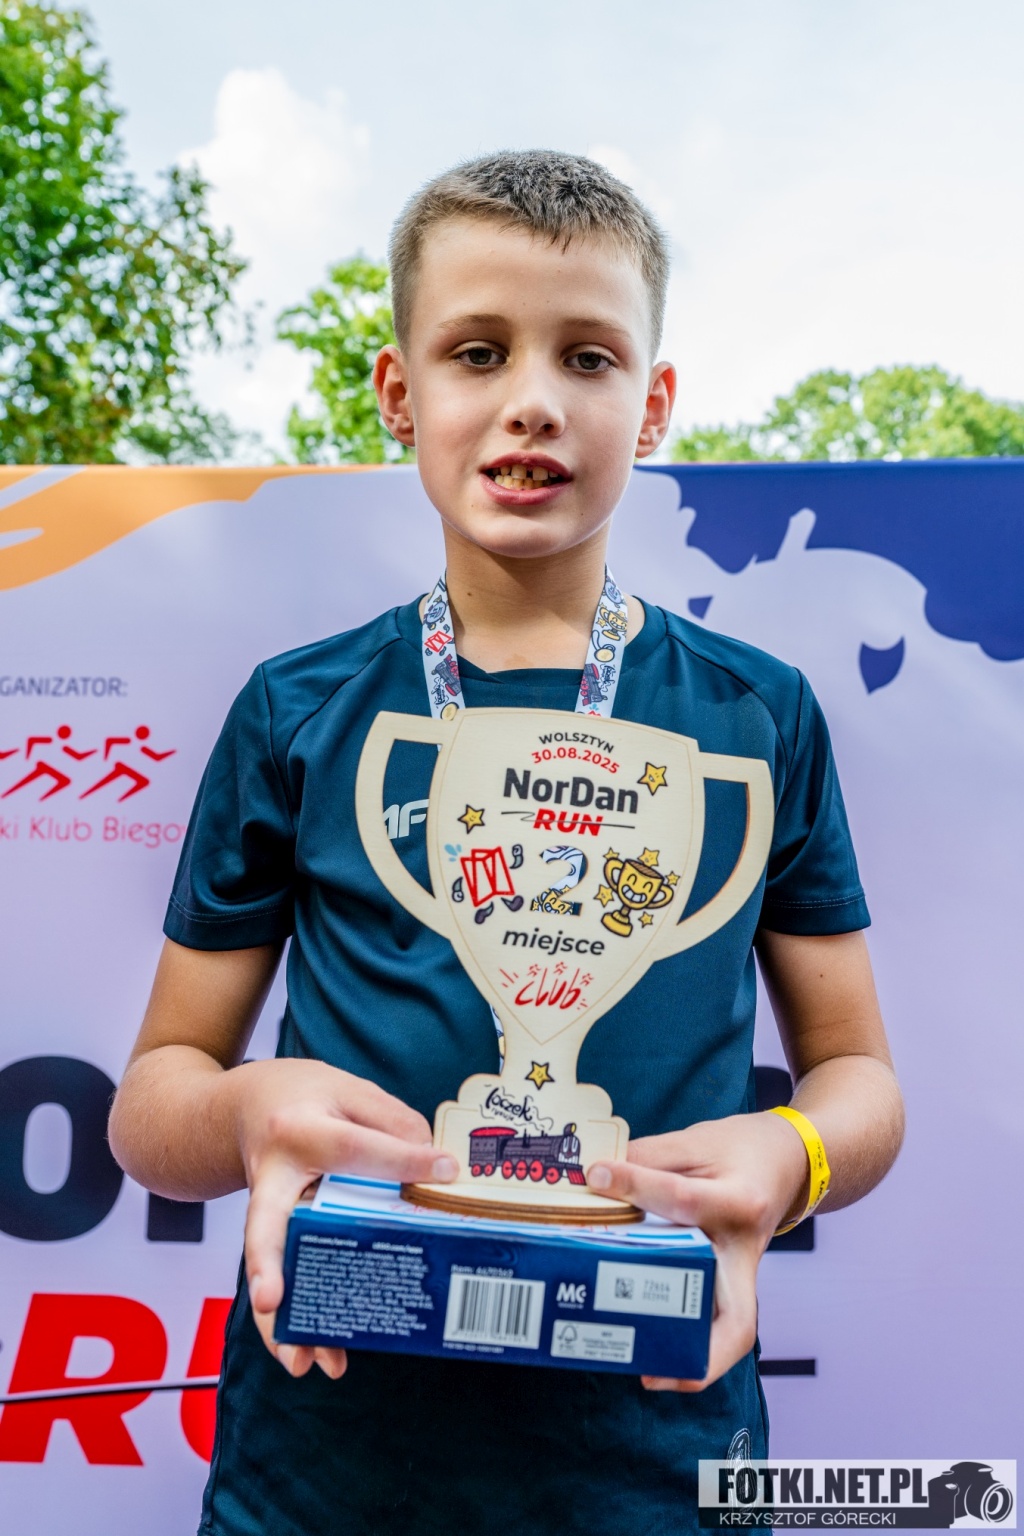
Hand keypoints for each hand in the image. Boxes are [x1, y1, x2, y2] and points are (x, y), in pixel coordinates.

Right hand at [234, 1059, 457, 1379]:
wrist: (246, 1105)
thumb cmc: (305, 1096)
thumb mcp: (350, 1089)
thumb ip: (393, 1121)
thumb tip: (434, 1169)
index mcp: (298, 1128)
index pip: (353, 1148)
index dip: (403, 1159)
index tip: (445, 1171)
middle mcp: (272, 1174)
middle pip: (267, 1222)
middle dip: (269, 1263)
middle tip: (272, 1302)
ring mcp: (266, 1208)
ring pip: (267, 1268)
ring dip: (280, 1320)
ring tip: (301, 1361)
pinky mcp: (271, 1233)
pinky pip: (278, 1277)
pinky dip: (288, 1320)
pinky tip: (307, 1353)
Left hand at [586, 1112, 807, 1392]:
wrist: (790, 1161)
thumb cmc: (743, 1149)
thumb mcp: (697, 1140)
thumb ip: (649, 1157)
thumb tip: (596, 1175)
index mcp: (741, 1202)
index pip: (683, 1200)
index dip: (635, 1184)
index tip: (596, 1175)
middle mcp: (747, 1250)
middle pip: (735, 1318)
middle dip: (699, 1350)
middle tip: (646, 1367)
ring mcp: (745, 1273)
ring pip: (733, 1331)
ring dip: (698, 1360)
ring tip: (647, 1371)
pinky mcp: (735, 1282)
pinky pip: (720, 1320)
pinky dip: (696, 1342)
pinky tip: (658, 1349)